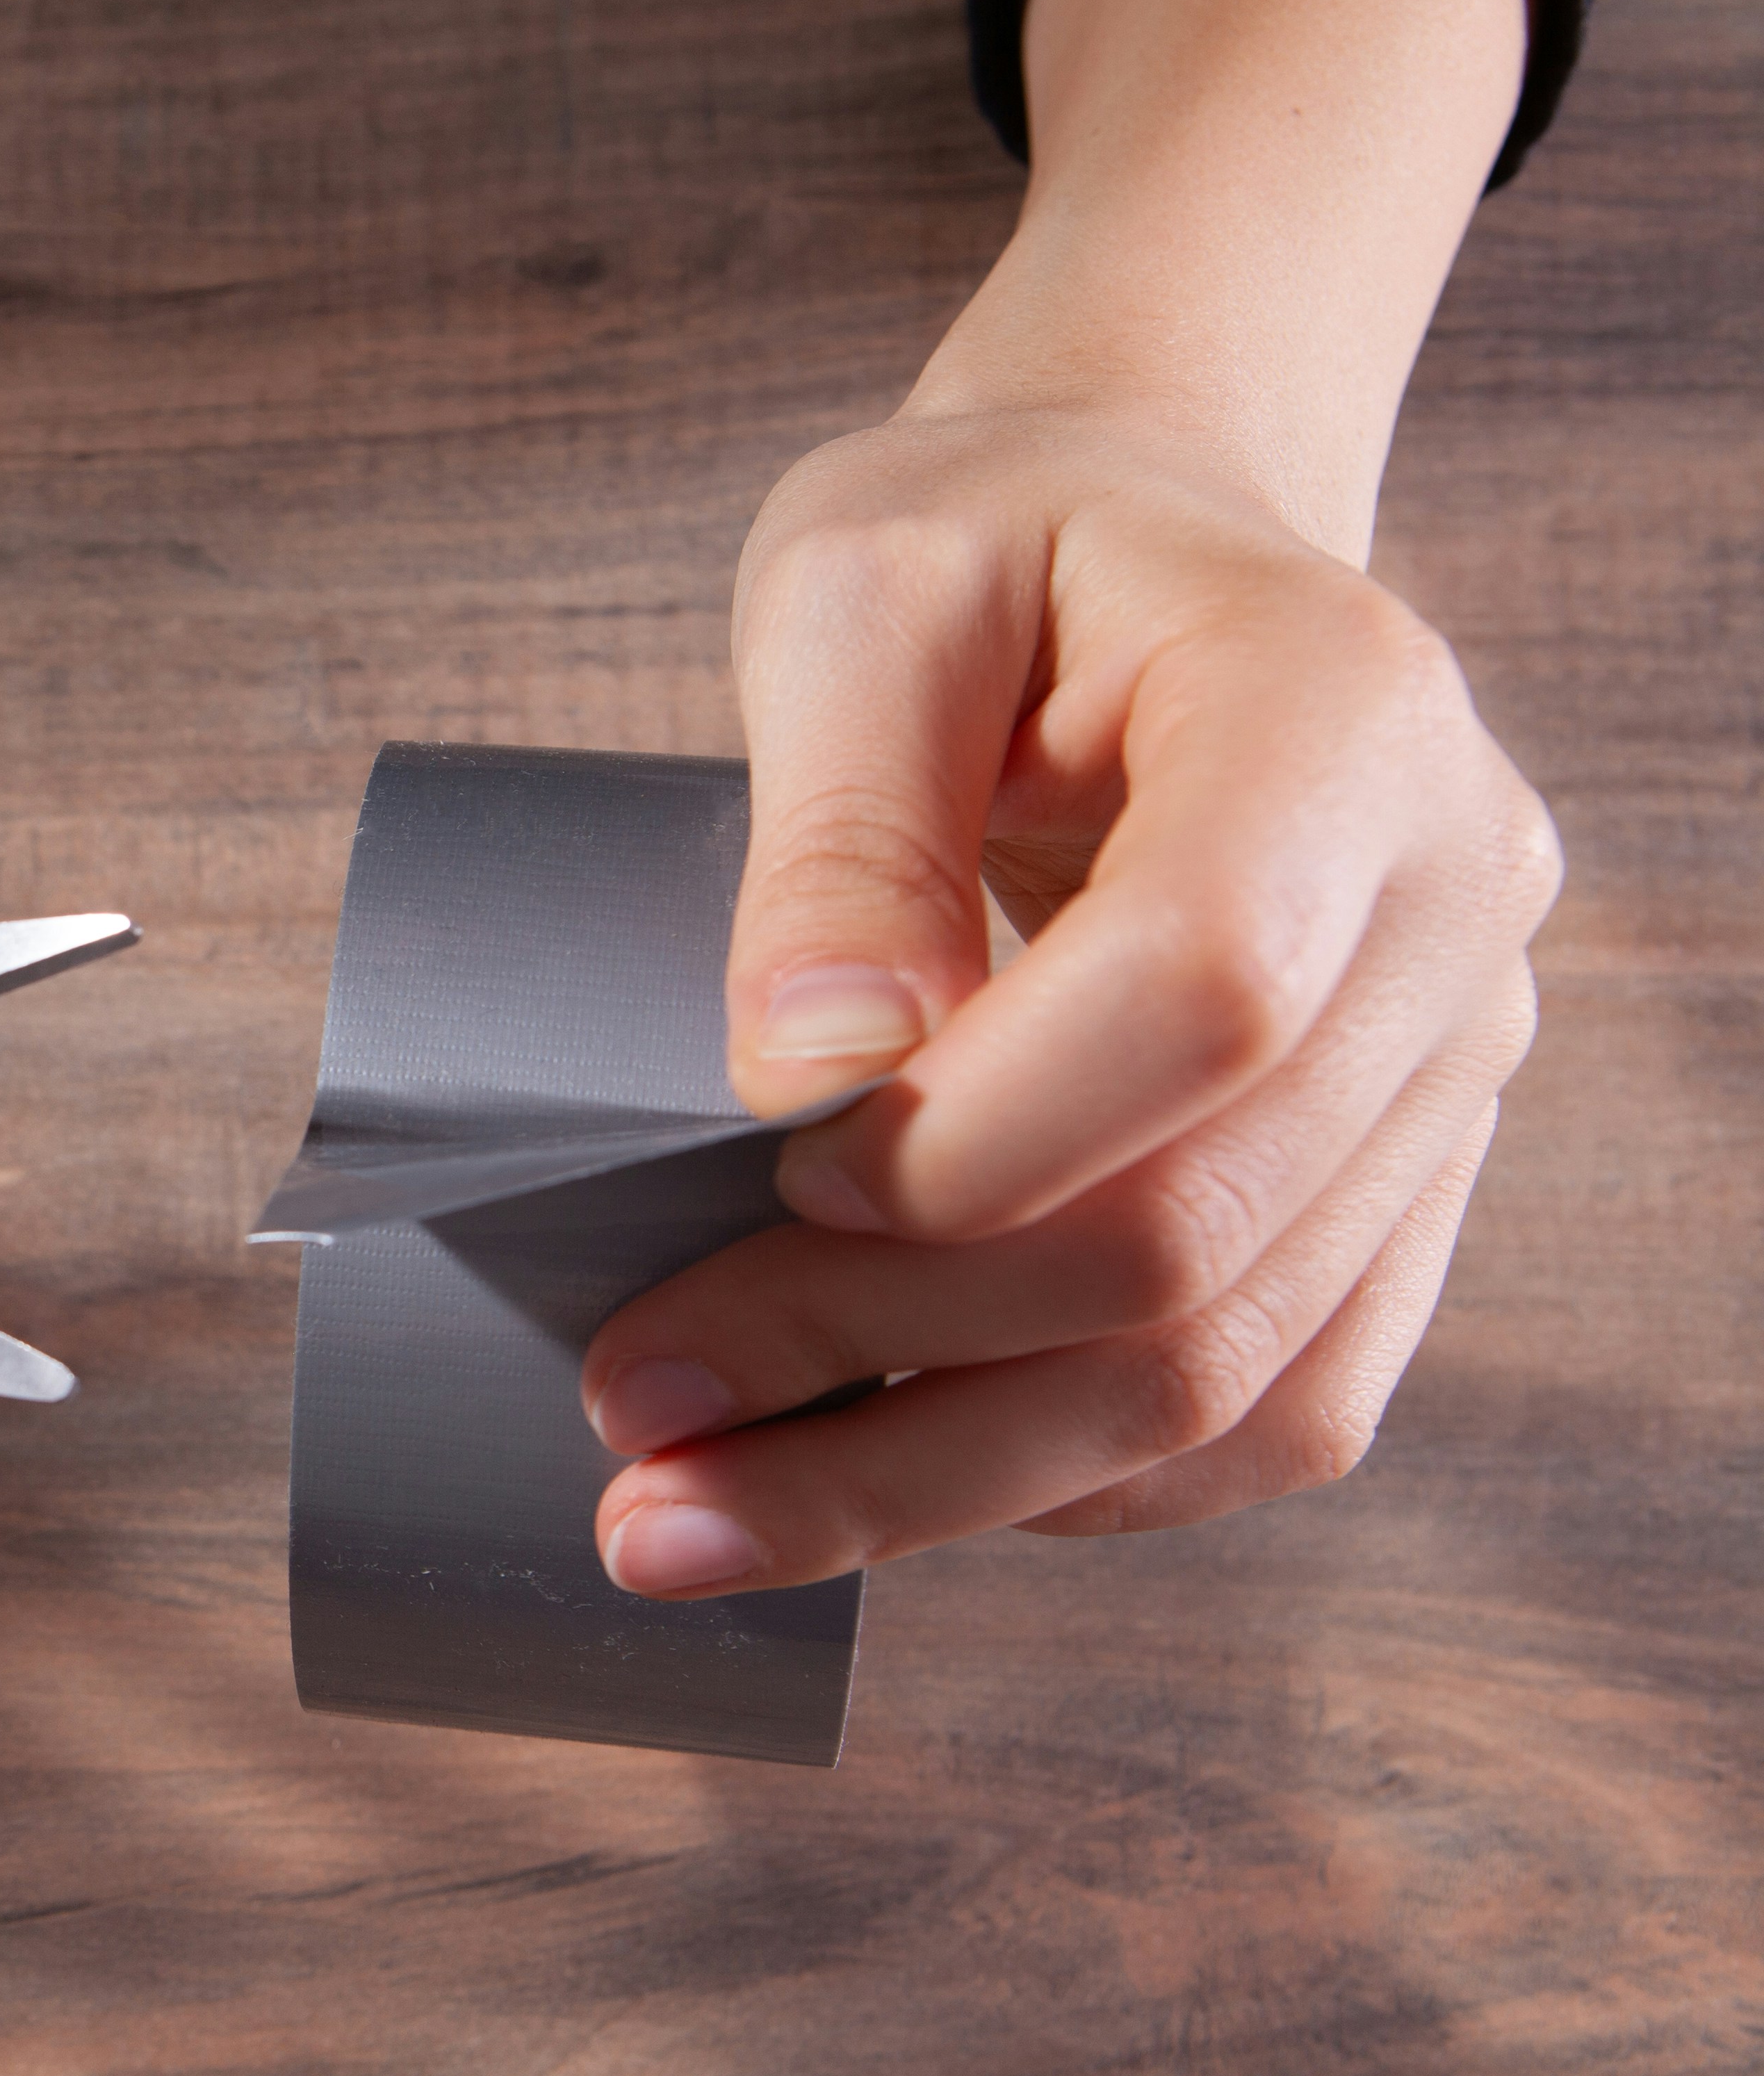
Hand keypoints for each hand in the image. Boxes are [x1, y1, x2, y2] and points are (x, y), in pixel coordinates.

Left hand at [582, 404, 1553, 1596]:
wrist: (1119, 554)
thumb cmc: (979, 551)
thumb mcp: (857, 590)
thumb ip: (837, 821)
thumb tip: (807, 1072)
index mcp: (1342, 717)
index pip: (1204, 992)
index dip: (974, 1138)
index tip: (759, 1181)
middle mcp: (1450, 913)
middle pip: (1194, 1230)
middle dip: (881, 1358)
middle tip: (626, 1404)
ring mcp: (1443, 1075)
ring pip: (1221, 1373)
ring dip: (932, 1483)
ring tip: (677, 1524)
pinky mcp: (1390, 1191)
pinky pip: (1265, 1411)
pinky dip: (1054, 1487)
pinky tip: (861, 1493)